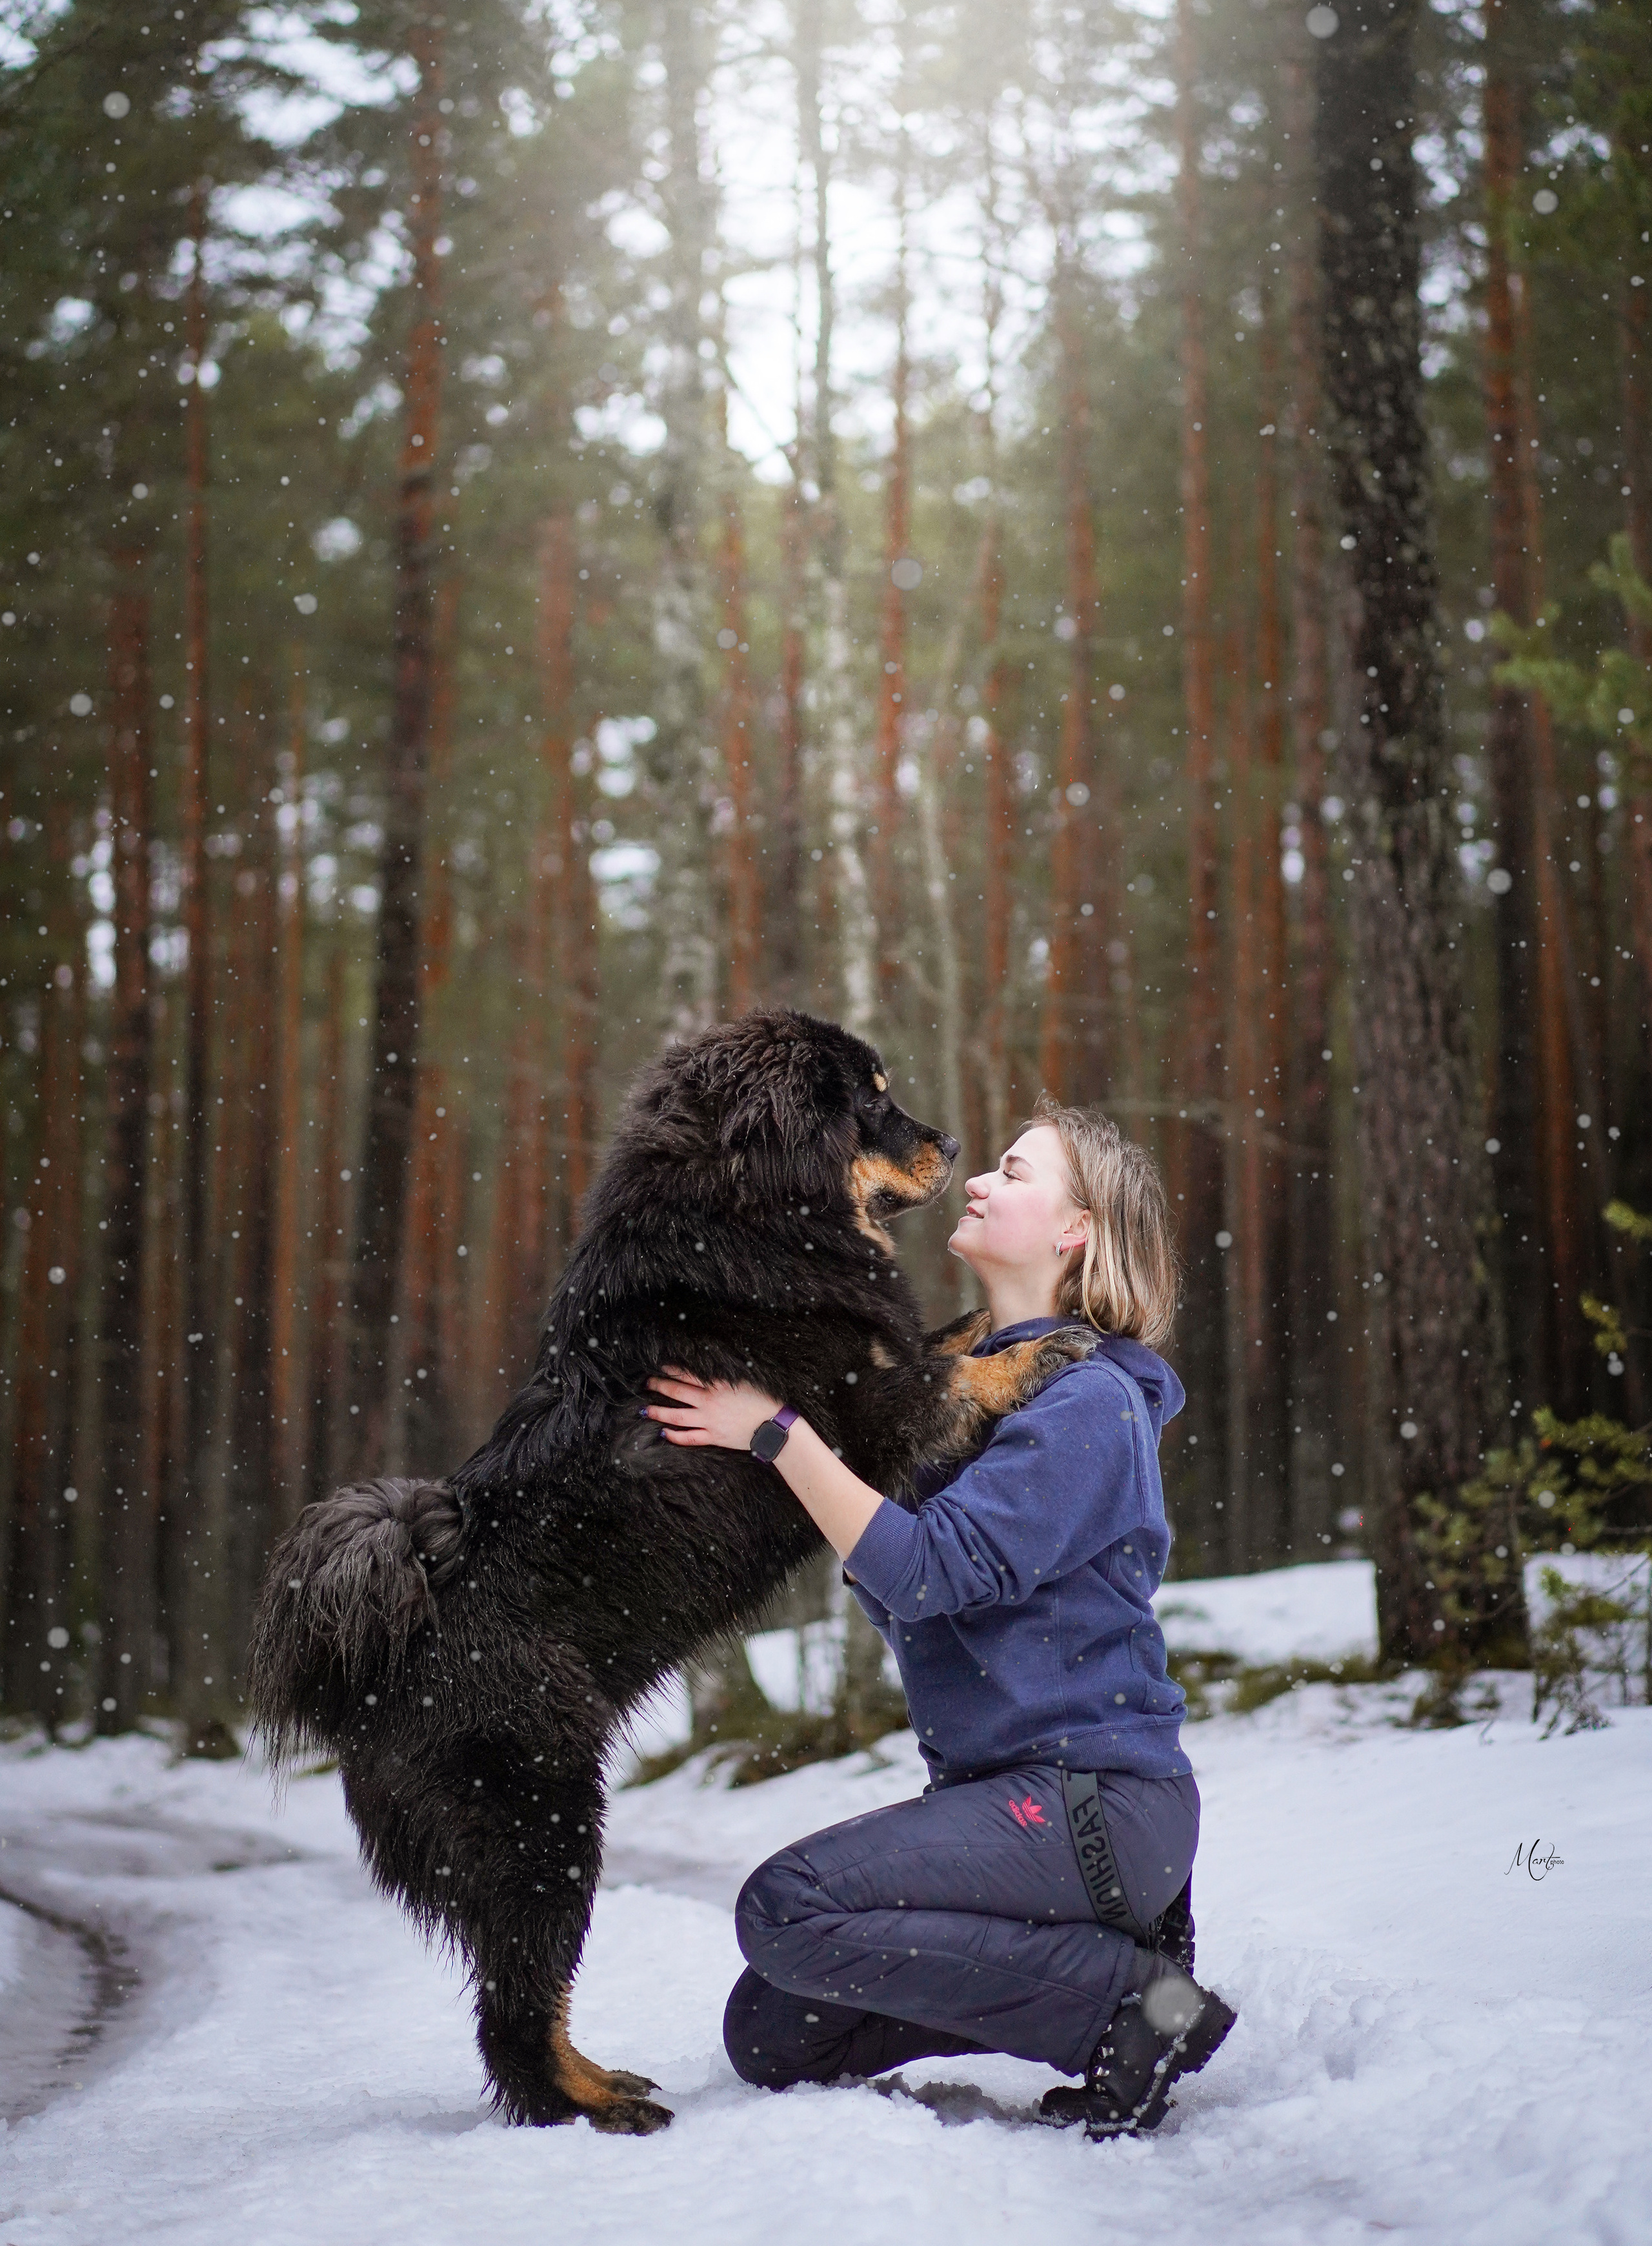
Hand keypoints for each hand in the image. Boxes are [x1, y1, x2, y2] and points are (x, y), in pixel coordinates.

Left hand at [642, 1366, 783, 1451]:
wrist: (774, 1425)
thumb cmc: (764, 1399)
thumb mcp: (746, 1378)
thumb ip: (726, 1373)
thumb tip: (711, 1363)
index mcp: (717, 1385)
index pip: (687, 1374)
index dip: (671, 1369)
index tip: (659, 1366)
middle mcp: (709, 1402)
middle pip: (676, 1393)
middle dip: (659, 1387)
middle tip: (646, 1384)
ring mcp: (709, 1421)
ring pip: (677, 1417)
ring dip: (659, 1413)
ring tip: (645, 1410)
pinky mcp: (714, 1436)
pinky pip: (689, 1437)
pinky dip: (675, 1436)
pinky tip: (664, 1433)